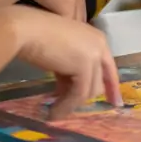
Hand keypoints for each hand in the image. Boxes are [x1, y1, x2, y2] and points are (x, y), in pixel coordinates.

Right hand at [5, 7, 120, 117]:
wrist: (26, 29)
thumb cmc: (36, 35)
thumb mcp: (61, 52)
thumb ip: (70, 67)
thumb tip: (68, 89)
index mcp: (97, 38)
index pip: (109, 67)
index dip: (111, 86)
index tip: (114, 102)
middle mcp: (100, 45)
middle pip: (98, 81)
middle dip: (82, 97)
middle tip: (63, 107)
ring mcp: (94, 55)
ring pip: (89, 90)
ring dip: (71, 104)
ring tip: (55, 112)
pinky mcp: (84, 66)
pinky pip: (79, 94)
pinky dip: (66, 105)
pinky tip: (53, 112)